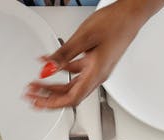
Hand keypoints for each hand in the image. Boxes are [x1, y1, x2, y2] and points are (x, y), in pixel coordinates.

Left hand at [24, 0, 163, 109]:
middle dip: (48, 97)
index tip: (38, 103)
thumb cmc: (116, 23)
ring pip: (71, 84)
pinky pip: (75, 71)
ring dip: (53, 86)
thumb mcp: (84, 37)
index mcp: (96, 73)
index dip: (53, 104)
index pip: (72, 98)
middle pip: (70, 95)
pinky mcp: (96, 61)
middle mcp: (97, 74)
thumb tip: (47, 67)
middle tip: (32, 96)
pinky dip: (61, 70)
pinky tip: (50, 63)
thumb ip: (64, 54)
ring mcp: (97, 68)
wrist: (132, 13)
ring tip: (36, 84)